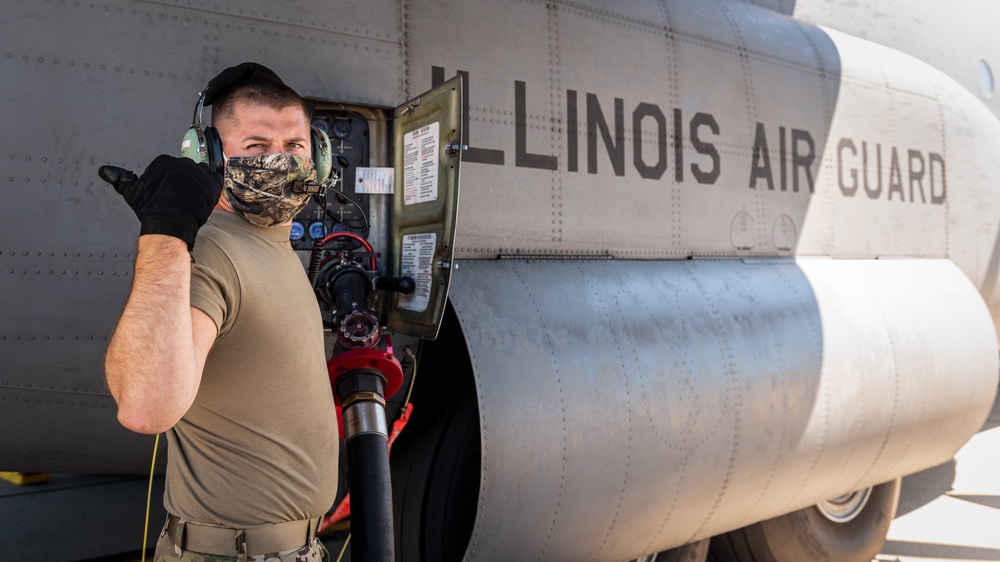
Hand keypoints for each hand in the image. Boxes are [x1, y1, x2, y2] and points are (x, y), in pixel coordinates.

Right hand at [99, 155, 221, 249]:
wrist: (168, 223)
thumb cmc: (151, 210)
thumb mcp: (132, 192)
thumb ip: (120, 179)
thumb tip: (105, 171)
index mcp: (163, 161)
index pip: (171, 168)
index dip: (171, 183)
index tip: (169, 193)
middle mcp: (181, 162)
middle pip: (187, 171)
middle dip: (185, 184)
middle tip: (181, 199)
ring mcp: (197, 171)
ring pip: (201, 175)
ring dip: (199, 186)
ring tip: (191, 201)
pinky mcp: (211, 182)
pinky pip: (215, 181)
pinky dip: (211, 190)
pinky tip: (202, 199)